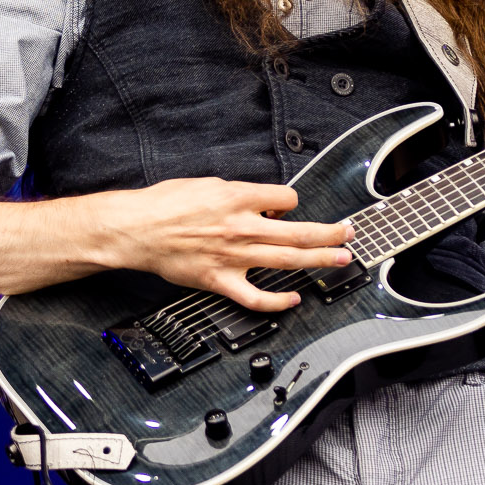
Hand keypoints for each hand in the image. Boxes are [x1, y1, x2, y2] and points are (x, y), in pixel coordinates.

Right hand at [84, 178, 353, 311]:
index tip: (290, 208)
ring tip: (340, 260)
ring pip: (287, 261)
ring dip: (319, 260)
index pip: (287, 198)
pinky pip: (256, 297)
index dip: (292, 202)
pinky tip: (293, 299)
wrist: (135, 229)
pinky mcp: (220, 281)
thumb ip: (240, 192)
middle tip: (349, 234)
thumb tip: (263, 201)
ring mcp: (234, 257)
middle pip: (299, 232)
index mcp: (238, 198)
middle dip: (330, 233)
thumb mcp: (207, 183)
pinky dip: (278, 302)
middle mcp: (242, 227)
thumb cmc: (165, 204)